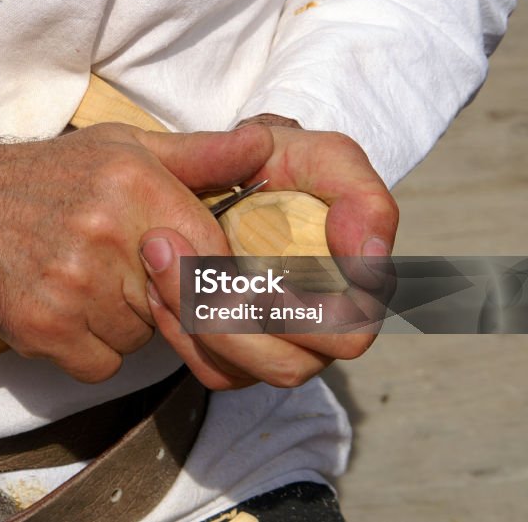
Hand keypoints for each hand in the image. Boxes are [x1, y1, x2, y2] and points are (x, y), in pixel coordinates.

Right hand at [0, 122, 272, 382]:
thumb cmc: (52, 177)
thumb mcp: (125, 148)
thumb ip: (200, 155)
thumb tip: (264, 149)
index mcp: (136, 185)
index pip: (214, 257)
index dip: (210, 274)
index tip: (192, 273)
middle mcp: (107, 234)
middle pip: (179, 305)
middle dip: (163, 299)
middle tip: (129, 271)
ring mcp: (74, 286)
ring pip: (142, 341)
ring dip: (126, 325)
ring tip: (90, 283)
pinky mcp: (45, 329)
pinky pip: (103, 366)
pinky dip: (91, 350)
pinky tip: (68, 311)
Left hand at [141, 117, 397, 389]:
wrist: (236, 169)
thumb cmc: (289, 163)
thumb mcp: (329, 159)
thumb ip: (363, 200)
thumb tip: (370, 259)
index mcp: (355, 292)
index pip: (347, 334)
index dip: (302, 315)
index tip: (256, 279)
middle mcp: (319, 330)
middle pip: (287, 365)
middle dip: (228, 316)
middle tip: (179, 255)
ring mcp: (275, 345)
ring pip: (239, 369)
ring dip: (192, 316)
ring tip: (158, 254)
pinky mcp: (233, 353)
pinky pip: (207, 364)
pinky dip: (176, 327)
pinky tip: (157, 281)